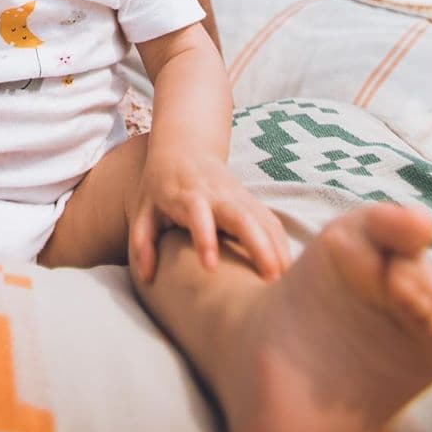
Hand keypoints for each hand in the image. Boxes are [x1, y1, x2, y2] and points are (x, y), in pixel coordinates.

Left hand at [129, 149, 289, 283]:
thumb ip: (142, 241)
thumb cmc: (160, 185)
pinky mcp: (250, 200)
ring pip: (262, 219)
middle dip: (258, 246)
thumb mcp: (143, 208)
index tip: (210, 267)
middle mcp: (217, 194)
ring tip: (286, 283)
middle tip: (270, 280)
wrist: (183, 148)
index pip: (198, 215)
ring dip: (276, 248)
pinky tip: (289, 269)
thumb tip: (146, 277)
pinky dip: (281, 243)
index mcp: (188, 196)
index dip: (204, 238)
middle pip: (242, 217)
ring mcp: (237, 196)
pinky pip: (270, 221)